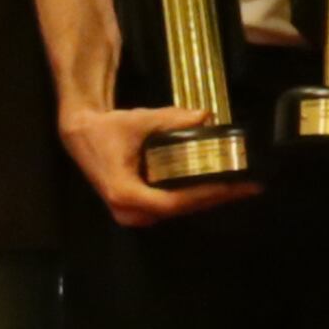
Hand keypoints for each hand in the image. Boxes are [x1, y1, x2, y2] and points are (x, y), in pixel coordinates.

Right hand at [60, 99, 244, 226]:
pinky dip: (194, 197)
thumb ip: (172, 119)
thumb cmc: (107, 129)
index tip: (234, 186)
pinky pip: (171, 206)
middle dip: (215, 198)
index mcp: (126, 193)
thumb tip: (206, 115)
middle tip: (247, 187)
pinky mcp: (138, 210)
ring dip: (207, 199)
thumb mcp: (140, 120)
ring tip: (239, 188)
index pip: (175, 201)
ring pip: (178, 211)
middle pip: (181, 210)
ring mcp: (133, 214)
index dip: (206, 194)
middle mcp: (129, 212)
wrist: (81, 135)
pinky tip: (217, 187)